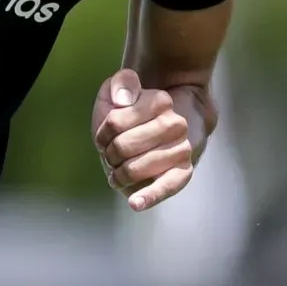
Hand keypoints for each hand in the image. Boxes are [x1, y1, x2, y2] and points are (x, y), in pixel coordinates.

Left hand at [92, 68, 209, 211]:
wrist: (153, 130)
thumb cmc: (130, 113)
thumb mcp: (120, 89)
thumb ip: (122, 83)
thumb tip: (124, 99)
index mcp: (160, 101)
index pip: (116, 120)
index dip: (103, 131)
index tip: (105, 135)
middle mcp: (176, 124)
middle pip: (124, 145)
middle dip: (111, 153)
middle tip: (113, 153)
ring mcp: (181, 149)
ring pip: (137, 167)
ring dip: (120, 173)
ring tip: (120, 170)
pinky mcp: (183, 172)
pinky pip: (169, 185)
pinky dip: (150, 196)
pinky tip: (135, 202)